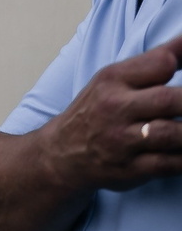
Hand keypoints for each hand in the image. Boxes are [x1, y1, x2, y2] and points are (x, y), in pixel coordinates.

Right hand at [40, 38, 181, 192]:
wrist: (60, 154)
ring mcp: (122, 141)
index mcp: (113, 80)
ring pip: (173, 134)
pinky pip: (171, 164)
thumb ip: (155, 61)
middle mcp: (115, 109)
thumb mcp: (115, 78)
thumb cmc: (96, 111)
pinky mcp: (131, 169)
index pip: (161, 63)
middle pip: (169, 100)